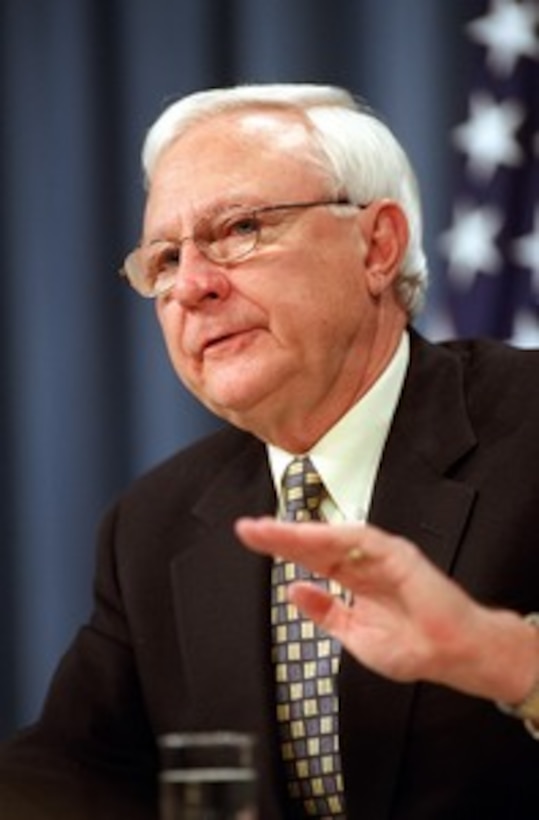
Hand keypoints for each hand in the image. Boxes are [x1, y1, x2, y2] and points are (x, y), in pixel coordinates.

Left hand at [235, 517, 537, 703]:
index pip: (310, 558)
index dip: (281, 548)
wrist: (451, 656)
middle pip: (314, 543)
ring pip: (333, 537)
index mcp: (353, 579)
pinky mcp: (399, 555)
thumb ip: (326, 612)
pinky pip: (364, 540)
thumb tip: (293, 591)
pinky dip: (337, 536)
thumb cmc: (412, 646)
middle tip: (247, 527)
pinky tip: (311, 534)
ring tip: (269, 530)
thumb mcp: (354, 634)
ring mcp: (380, 556)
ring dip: (300, 533)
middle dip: (280, 536)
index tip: (251, 539)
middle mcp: (363, 562)